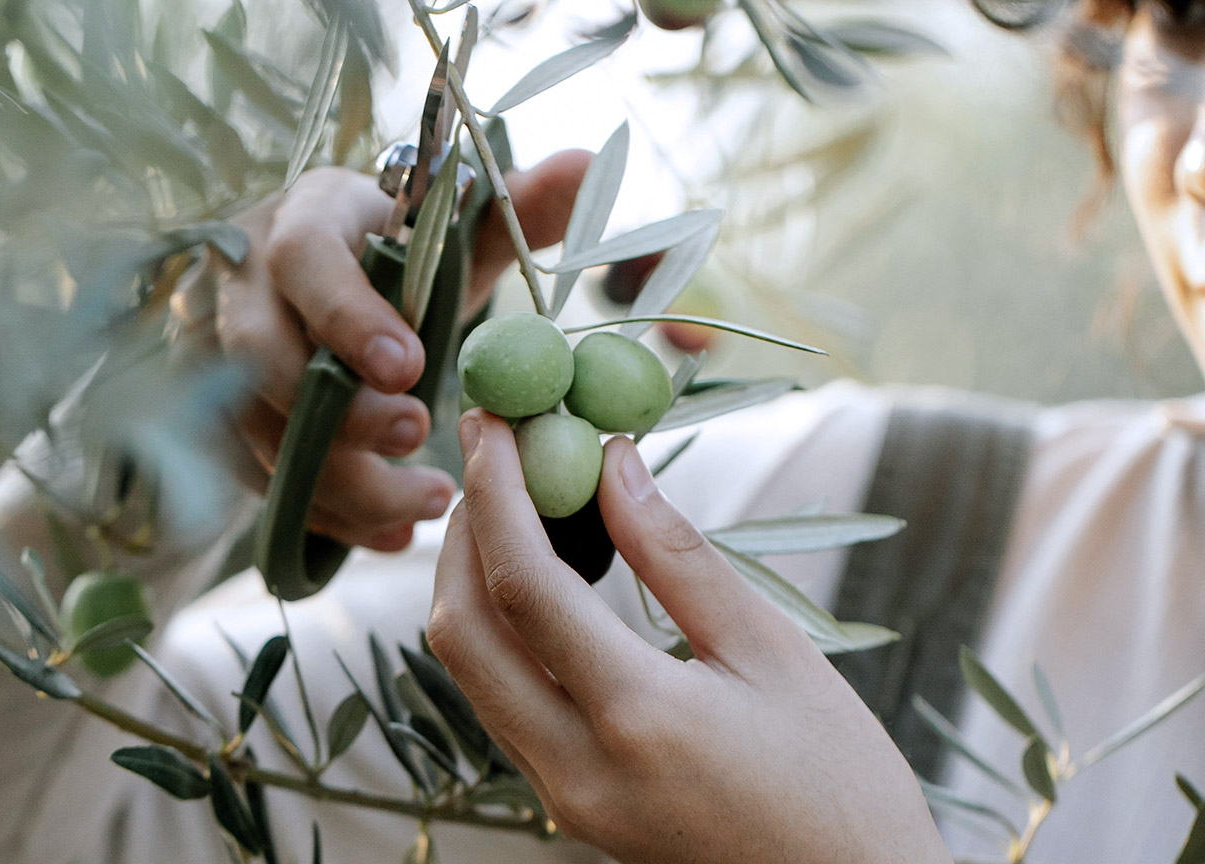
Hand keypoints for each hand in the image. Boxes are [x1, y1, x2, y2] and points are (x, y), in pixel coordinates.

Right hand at [175, 154, 589, 552]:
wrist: (330, 279)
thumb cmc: (397, 252)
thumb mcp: (455, 226)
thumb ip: (520, 204)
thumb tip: (587, 164)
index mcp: (304, 218)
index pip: (302, 259)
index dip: (348, 317)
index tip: (413, 368)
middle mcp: (244, 285)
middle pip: (260, 360)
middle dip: (339, 413)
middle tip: (417, 436)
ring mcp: (219, 358)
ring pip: (256, 432)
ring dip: (342, 481)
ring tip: (428, 501)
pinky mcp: (224, 420)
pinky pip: (260, 480)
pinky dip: (328, 514)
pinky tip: (391, 531)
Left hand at [427, 411, 951, 863]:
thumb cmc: (840, 783)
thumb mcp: (774, 653)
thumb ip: (677, 555)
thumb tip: (612, 463)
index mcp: (637, 719)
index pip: (523, 587)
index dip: (496, 492)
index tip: (491, 422)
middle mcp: (575, 768)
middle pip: (462, 633)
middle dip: (463, 533)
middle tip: (491, 456)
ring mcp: (561, 797)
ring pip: (470, 673)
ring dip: (471, 581)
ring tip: (512, 503)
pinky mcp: (566, 806)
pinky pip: (500, 705)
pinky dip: (499, 632)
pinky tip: (536, 581)